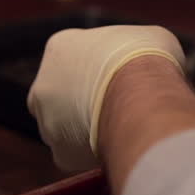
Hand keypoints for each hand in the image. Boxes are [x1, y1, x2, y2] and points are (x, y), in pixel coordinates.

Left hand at [27, 26, 185, 170]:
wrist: (142, 96)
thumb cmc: (148, 60)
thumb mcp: (151, 38)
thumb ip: (136, 50)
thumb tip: (151, 62)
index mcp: (61, 47)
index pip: (74, 61)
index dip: (99, 72)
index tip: (121, 80)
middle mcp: (43, 84)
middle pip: (62, 97)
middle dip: (84, 103)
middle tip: (118, 109)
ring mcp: (47, 121)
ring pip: (65, 130)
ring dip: (88, 130)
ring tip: (123, 129)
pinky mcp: (61, 153)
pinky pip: (77, 156)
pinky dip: (95, 155)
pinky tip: (119, 146)